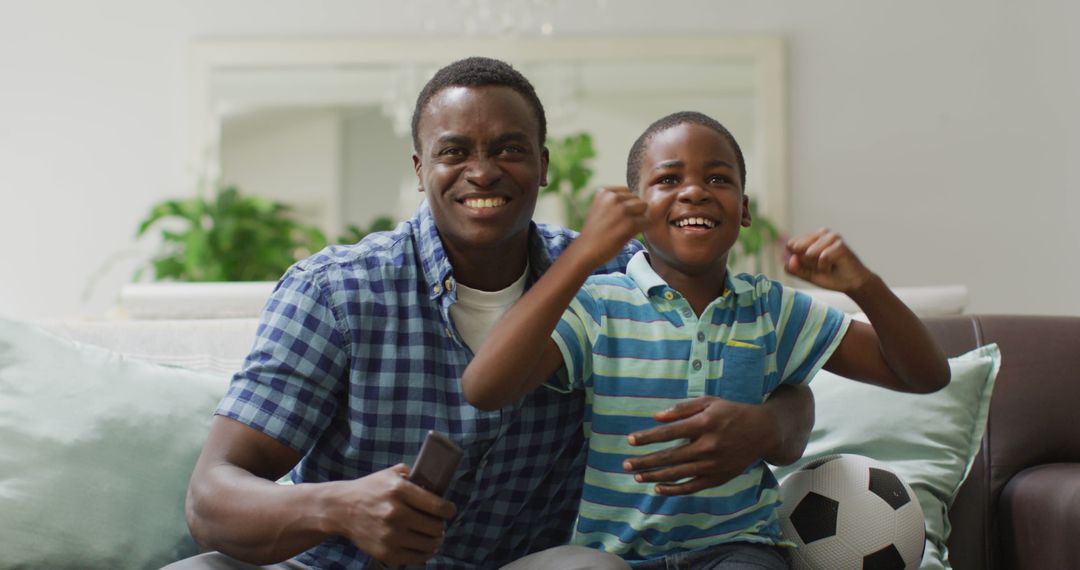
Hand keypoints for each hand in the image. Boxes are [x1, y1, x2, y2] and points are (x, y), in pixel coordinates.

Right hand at [332, 464, 456, 565]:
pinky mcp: (385, 551)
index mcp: (399, 490)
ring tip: (434, 536)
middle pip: (435, 527)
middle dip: (441, 525)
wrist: (341, 509)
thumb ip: (411, 474)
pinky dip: (425, 553)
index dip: (449, 510)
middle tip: (439, 524)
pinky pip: (416, 557)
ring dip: (436, 540)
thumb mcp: (389, 474)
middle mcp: (396, 513)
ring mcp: (390, 535)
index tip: (449, 510)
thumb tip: (434, 482)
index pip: (437, 506)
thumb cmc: (369, 490)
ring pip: (428, 544)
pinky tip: (425, 547)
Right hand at [575, 186, 647, 267]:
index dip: (627, 206)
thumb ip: (615, 202)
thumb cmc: (595, 233)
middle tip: (622, 225)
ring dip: (640, 219)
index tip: (616, 218)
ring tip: (627, 229)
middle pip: (637, 200)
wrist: (586, 251)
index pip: (628, 193)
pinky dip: (643, 229)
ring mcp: (622, 210)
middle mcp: (613, 198)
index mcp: (605, 192)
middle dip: (634, 211)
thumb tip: (641, 200)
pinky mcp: (629, 223)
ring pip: (644, 209)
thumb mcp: (600, 209)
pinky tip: (631, 234)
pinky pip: (647, 222)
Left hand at [622, 396, 772, 494]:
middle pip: (669, 457)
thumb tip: (657, 417)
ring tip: (637, 476)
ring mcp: (712, 465)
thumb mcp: (709, 402)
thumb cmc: (732, 413)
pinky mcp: (718, 478)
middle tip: (626, 465)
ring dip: (654, 476)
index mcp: (704, 424)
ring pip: (677, 473)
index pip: (669, 433)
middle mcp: (707, 446)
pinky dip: (674, 489)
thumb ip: (683, 409)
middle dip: (645, 461)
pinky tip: (657, 488)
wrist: (763, 432)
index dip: (648, 437)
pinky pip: (691, 487)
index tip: (631, 441)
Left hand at [784, 228, 873, 292]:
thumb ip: (794, 269)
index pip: (791, 244)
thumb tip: (788, 261)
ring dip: (816, 266)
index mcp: (811, 237)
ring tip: (828, 267)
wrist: (851, 284)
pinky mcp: (840, 244)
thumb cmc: (831, 276)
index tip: (810, 265)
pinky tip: (834, 267)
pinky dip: (825, 267)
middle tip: (820, 267)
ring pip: (809, 253)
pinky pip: (823, 257)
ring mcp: (831, 237)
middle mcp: (821, 233)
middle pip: (798, 248)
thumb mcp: (807, 274)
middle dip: (806, 263)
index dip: (797, 260)